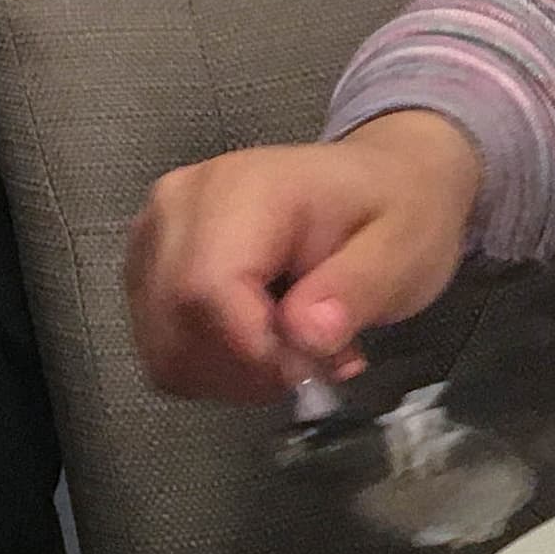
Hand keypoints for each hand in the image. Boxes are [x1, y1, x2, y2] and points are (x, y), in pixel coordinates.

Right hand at [122, 111, 482, 402]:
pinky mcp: (149, 265)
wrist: (382, 179)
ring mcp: (156, 234)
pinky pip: (162, 346)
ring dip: (231, 375)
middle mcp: (181, 203)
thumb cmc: (396, 210)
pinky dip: (213, 367)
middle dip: (247, 369)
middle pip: (176, 322)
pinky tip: (264, 346)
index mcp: (246, 187)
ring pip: (163, 346)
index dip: (253, 350)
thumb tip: (306, 336)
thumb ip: (357, 290)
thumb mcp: (405, 249)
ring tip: (296, 352)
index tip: (311, 368)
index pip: (207, 288)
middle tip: (314, 365)